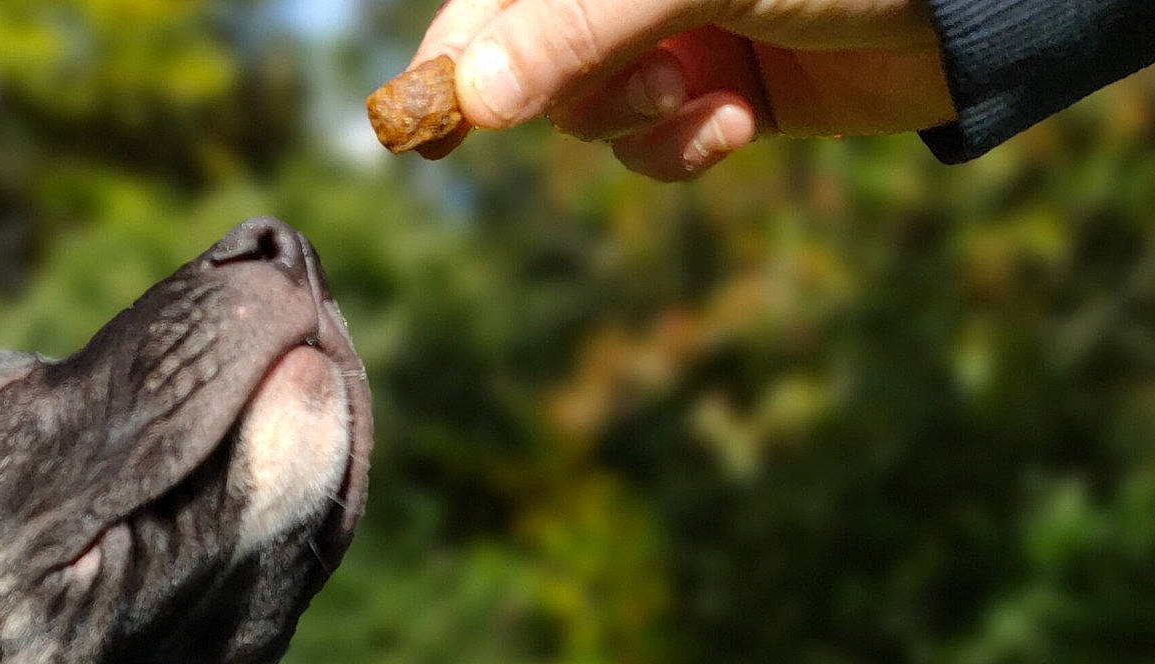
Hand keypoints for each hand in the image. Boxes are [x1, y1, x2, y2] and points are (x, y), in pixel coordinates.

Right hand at [410, 0, 955, 179]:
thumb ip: (574, 30)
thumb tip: (471, 102)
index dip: (458, 56)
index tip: (417, 127)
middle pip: (533, 57)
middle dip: (574, 89)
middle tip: (641, 84)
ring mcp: (684, 23)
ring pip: (592, 110)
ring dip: (637, 122)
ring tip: (705, 95)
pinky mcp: (729, 83)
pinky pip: (657, 145)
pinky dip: (684, 149)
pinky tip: (738, 121)